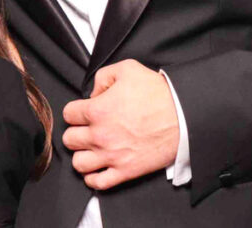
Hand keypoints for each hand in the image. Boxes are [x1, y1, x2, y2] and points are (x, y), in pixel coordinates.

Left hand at [61, 59, 179, 189]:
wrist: (183, 116)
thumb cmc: (158, 93)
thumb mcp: (128, 69)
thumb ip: (103, 77)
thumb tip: (93, 93)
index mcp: (98, 110)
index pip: (68, 114)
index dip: (75, 110)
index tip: (83, 111)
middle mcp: (100, 135)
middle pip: (69, 139)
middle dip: (76, 132)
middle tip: (87, 129)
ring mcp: (112, 155)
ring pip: (78, 163)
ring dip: (82, 155)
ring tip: (91, 149)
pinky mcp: (125, 171)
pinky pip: (97, 183)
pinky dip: (93, 177)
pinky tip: (99, 167)